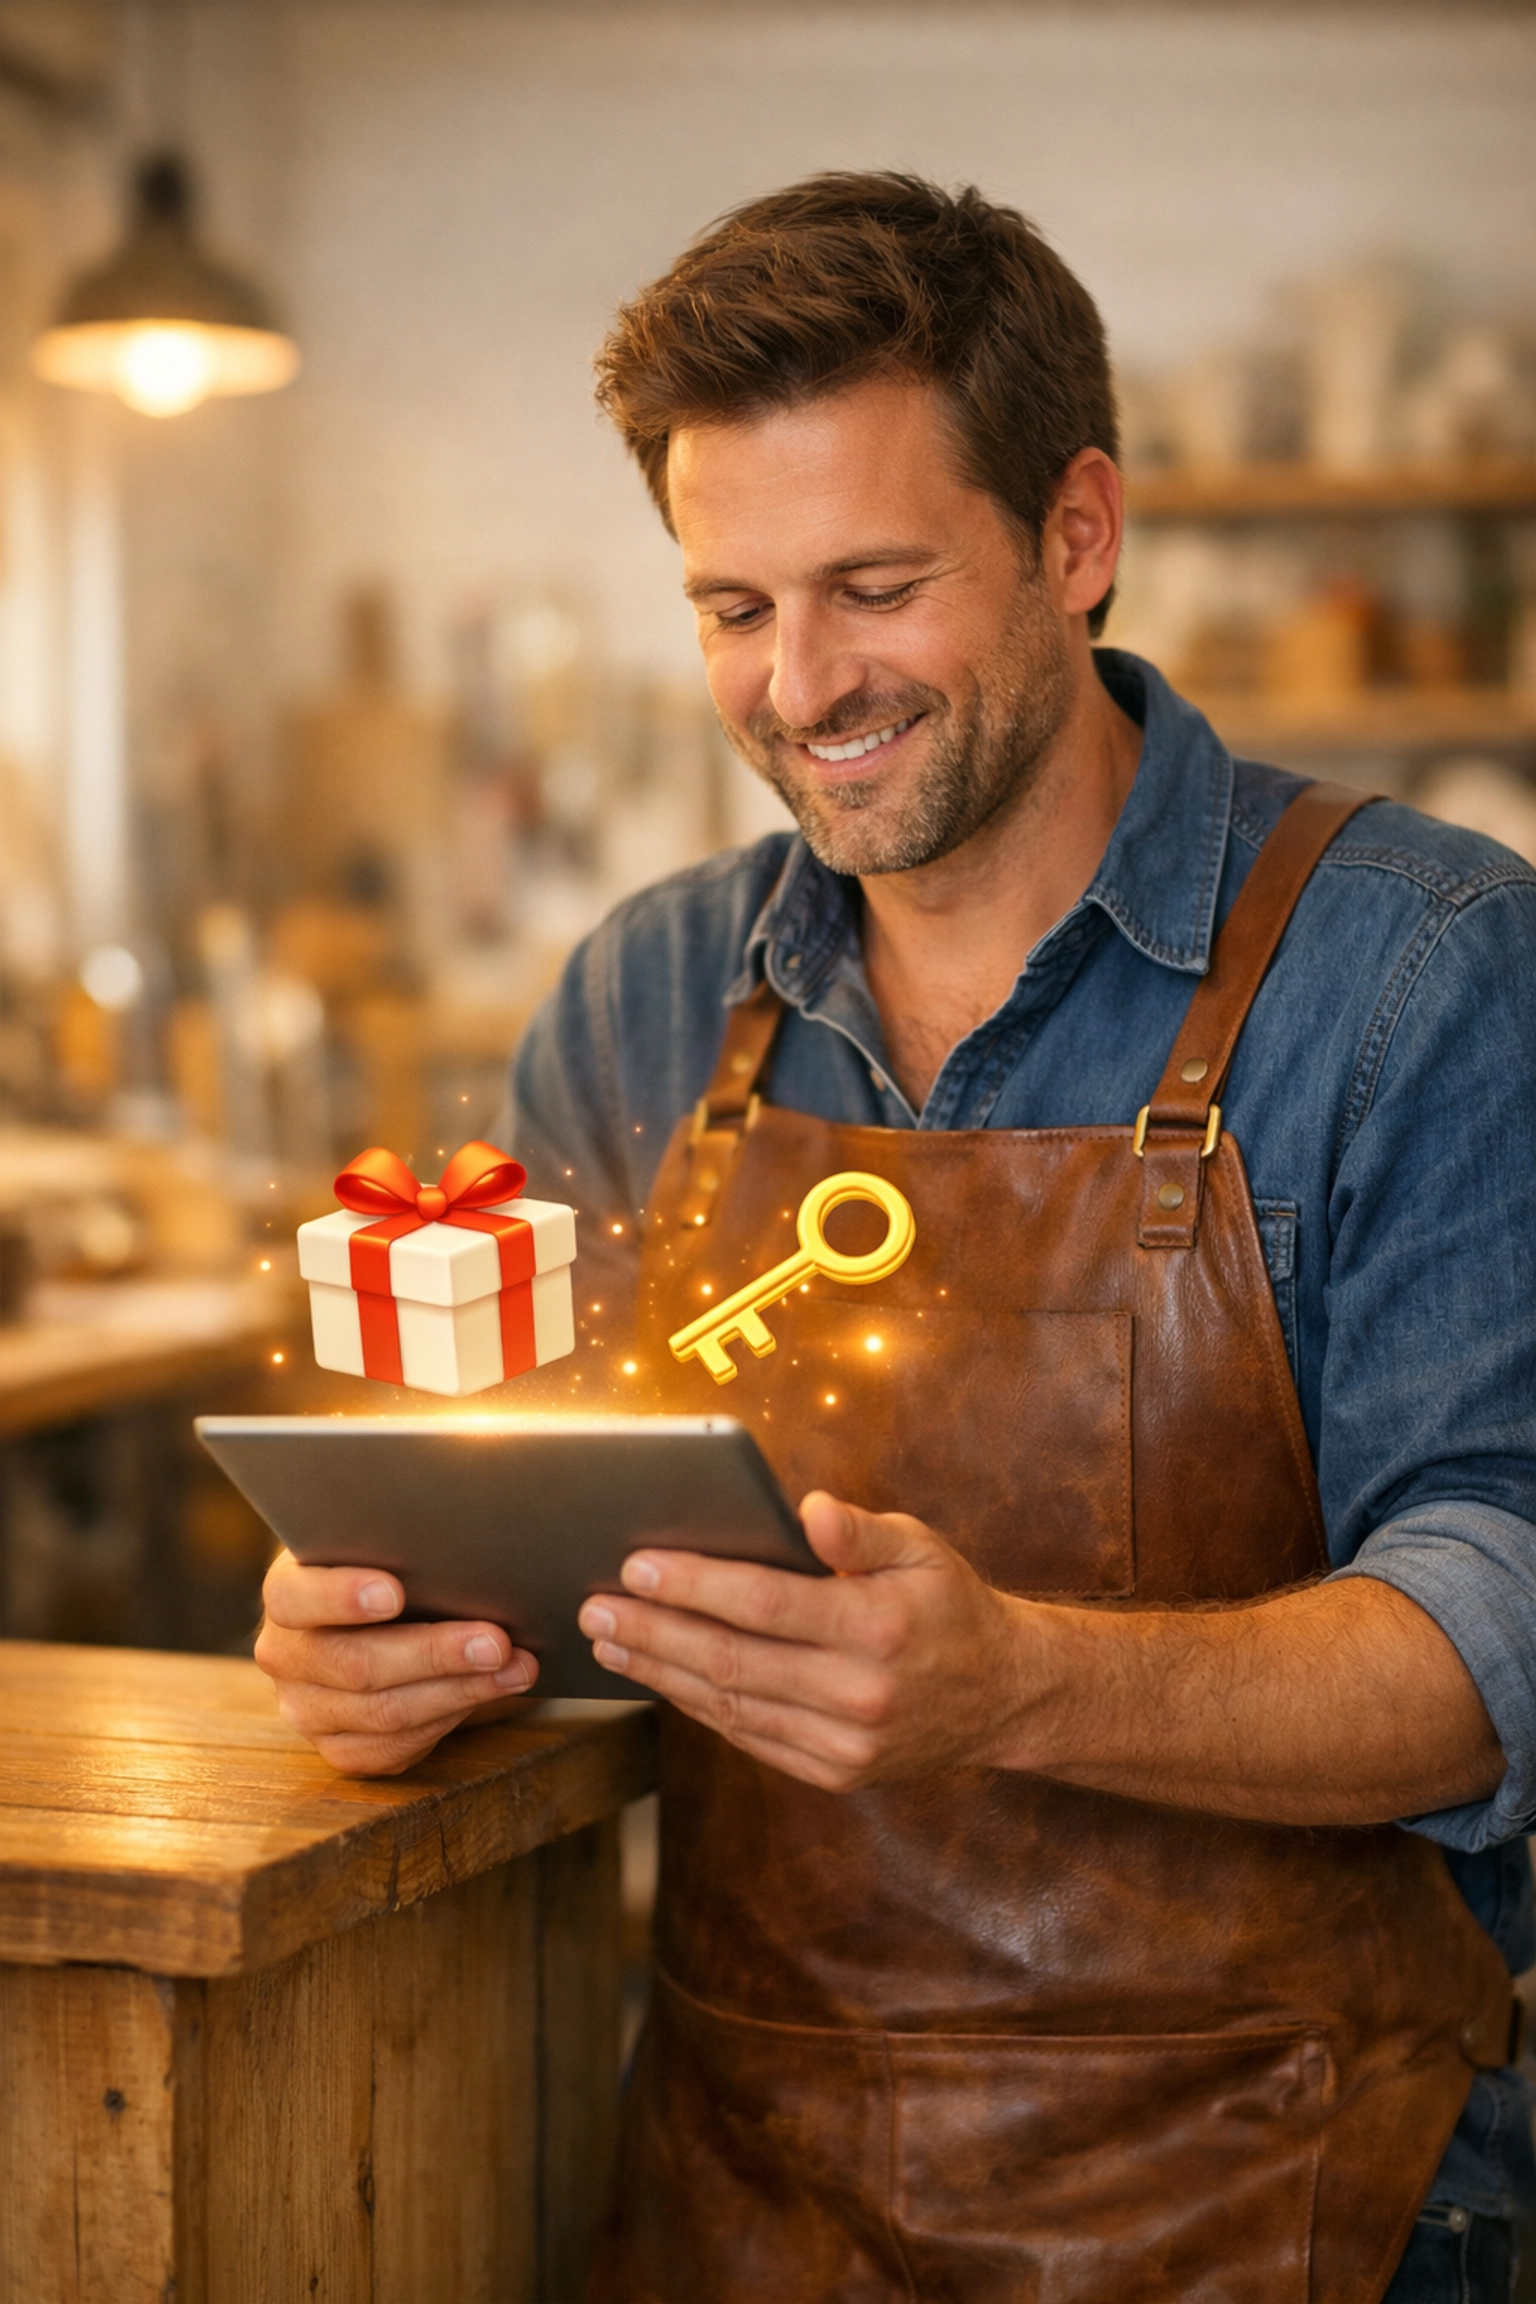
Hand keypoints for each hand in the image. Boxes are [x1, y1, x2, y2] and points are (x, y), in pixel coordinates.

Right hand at [255, 1549, 538, 1776]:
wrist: (386, 1615)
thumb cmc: (397, 1561)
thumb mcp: (389, 1536)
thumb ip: (408, 1531)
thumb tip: (466, 1510)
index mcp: (286, 1592)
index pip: (295, 1597)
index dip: (340, 1595)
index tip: (393, 1592)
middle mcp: (286, 1656)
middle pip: (354, 1664)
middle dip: (433, 1653)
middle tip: (496, 1641)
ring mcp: (307, 1709)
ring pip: (383, 1714)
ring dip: (460, 1690)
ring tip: (518, 1666)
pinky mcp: (340, 1748)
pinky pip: (394, 1748)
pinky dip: (451, 1720)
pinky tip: (494, 1692)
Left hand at [576, 1491, 1029, 1790]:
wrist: (1003, 1696)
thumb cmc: (948, 1604)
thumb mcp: (920, 1548)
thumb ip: (859, 1530)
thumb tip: (807, 1509)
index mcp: (879, 1626)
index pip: (766, 1604)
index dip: (695, 1584)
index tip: (636, 1564)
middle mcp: (861, 1693)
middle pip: (734, 1660)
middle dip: (655, 1630)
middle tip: (595, 1606)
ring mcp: (847, 1743)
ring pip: (733, 1705)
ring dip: (661, 1672)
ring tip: (610, 1639)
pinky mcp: (836, 1771)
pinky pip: (750, 1736)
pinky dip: (699, 1706)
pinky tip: (662, 1676)